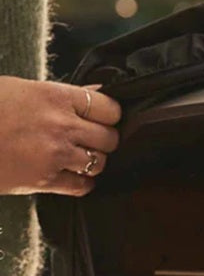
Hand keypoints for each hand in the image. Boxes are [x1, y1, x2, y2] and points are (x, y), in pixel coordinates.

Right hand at [0, 77, 121, 195]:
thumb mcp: (22, 89)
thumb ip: (63, 95)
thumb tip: (99, 95)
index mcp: (55, 97)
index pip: (110, 108)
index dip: (110, 114)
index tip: (104, 118)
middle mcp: (61, 126)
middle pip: (110, 137)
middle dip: (104, 139)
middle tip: (92, 139)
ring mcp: (54, 155)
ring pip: (99, 163)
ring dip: (93, 161)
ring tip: (79, 157)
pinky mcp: (43, 180)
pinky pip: (81, 186)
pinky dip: (82, 183)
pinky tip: (72, 176)